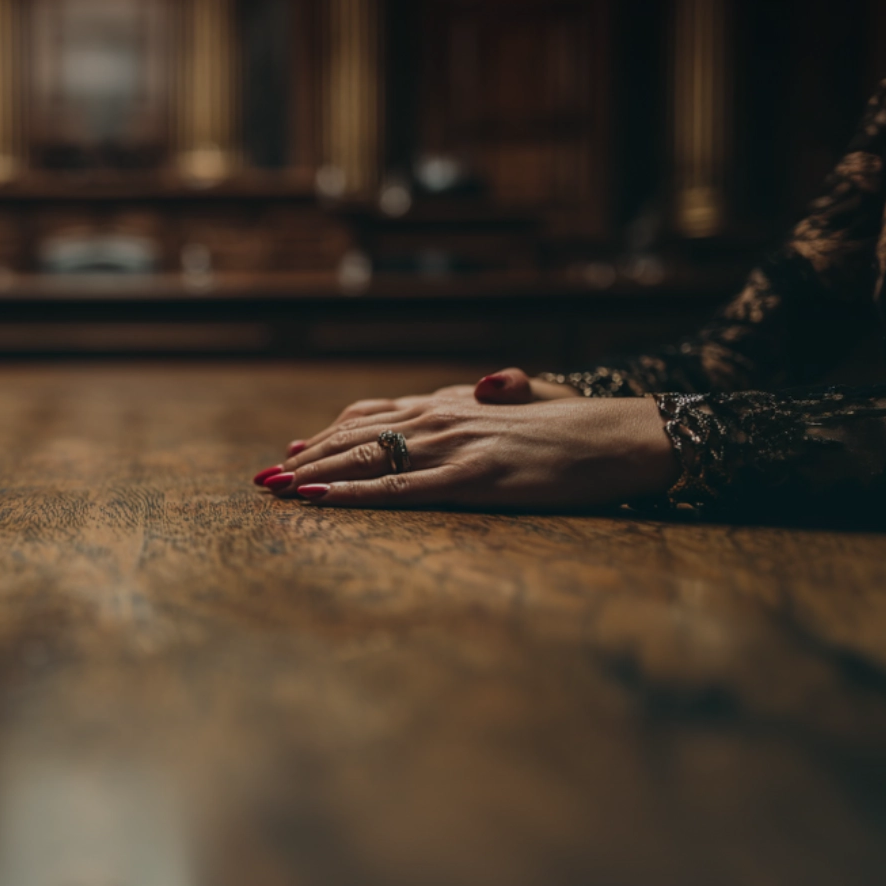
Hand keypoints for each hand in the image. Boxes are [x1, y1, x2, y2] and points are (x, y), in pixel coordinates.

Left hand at [257, 396, 677, 509]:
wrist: (621, 436)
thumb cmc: (579, 426)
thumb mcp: (527, 402)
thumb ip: (495, 394)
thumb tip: (482, 383)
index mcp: (452, 403)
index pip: (372, 415)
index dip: (328, 435)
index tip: (294, 453)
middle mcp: (442, 418)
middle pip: (356, 437)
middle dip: (305, 458)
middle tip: (263, 478)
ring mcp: (454, 448)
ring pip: (365, 460)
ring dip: (313, 475)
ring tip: (274, 490)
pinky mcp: (471, 479)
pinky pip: (398, 490)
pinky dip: (352, 495)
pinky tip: (319, 502)